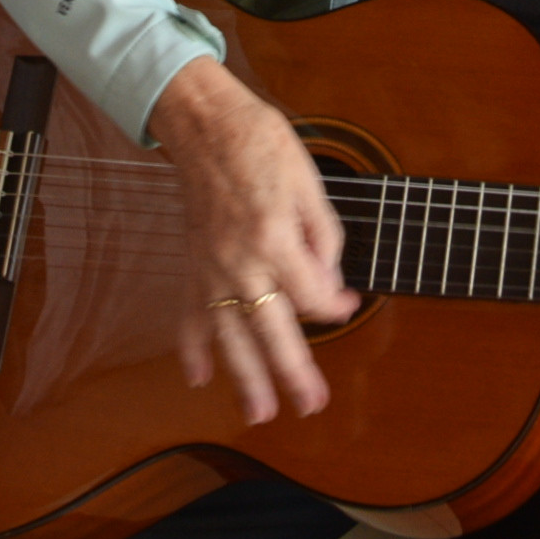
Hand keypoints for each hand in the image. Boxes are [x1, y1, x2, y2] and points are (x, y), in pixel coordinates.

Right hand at [148, 59, 357, 422]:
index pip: (313, 295)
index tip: (350, 305)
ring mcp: (211, 268)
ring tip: (259, 413)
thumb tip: (330, 285)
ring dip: (244, 377)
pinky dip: (191, 347)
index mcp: (274, 238)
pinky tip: (197, 377)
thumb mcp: (310, 183)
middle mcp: (240, 262)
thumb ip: (323, 239)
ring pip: (230, 335)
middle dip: (294, 372)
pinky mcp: (193, 265)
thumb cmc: (262, 145)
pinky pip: (189, 314)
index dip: (336, 306)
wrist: (207, 125)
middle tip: (311, 405)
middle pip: (272, 330)